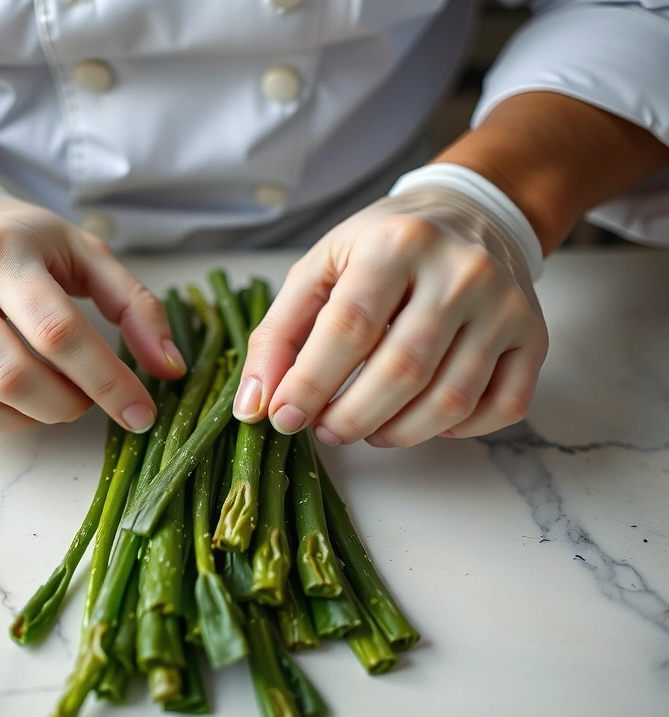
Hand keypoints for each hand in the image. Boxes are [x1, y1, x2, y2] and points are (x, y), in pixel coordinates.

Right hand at [0, 188, 184, 431]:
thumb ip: (135, 306)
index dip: (107, 382)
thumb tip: (170, 369)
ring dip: (24, 419)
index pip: (59, 333)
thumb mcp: (85, 254)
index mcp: (2, 251)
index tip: (141, 413)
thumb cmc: (22, 243)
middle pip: (13, 376)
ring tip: (48, 399)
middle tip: (85, 400)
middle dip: (65, 406)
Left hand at [234, 167, 548, 446]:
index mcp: (396, 244)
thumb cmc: (384, 246)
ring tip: (366, 429)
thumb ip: (278, 333)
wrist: (471, 213)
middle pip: (402, 370)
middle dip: (351, 417)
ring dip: (398, 432)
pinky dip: (457, 431)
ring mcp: (505, 305)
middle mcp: (460, 271)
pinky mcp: (534, 335)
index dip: (310, 383)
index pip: (349, 328)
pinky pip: (502, 407)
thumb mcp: (321, 268)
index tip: (283, 417)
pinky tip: (422, 418)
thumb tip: (254, 405)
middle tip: (326, 429)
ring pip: (451, 399)